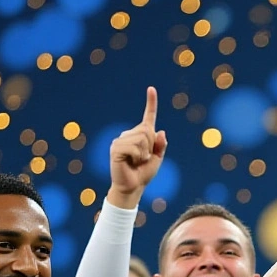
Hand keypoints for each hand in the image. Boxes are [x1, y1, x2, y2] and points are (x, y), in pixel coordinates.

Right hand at [107, 87, 167, 208]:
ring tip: (136, 162)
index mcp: (140, 136)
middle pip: (147, 130)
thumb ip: (160, 146)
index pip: (148, 117)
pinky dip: (137, 157)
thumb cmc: (143, 174)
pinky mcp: (116, 148)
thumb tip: (160, 131)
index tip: (151, 89)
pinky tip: (131, 163)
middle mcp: (128, 135)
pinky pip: (134, 147)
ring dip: (144, 153)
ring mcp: (120, 140)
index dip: (151, 103)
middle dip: (151, 147)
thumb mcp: (157, 159)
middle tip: (143, 159)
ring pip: (142, 138)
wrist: (132, 188)